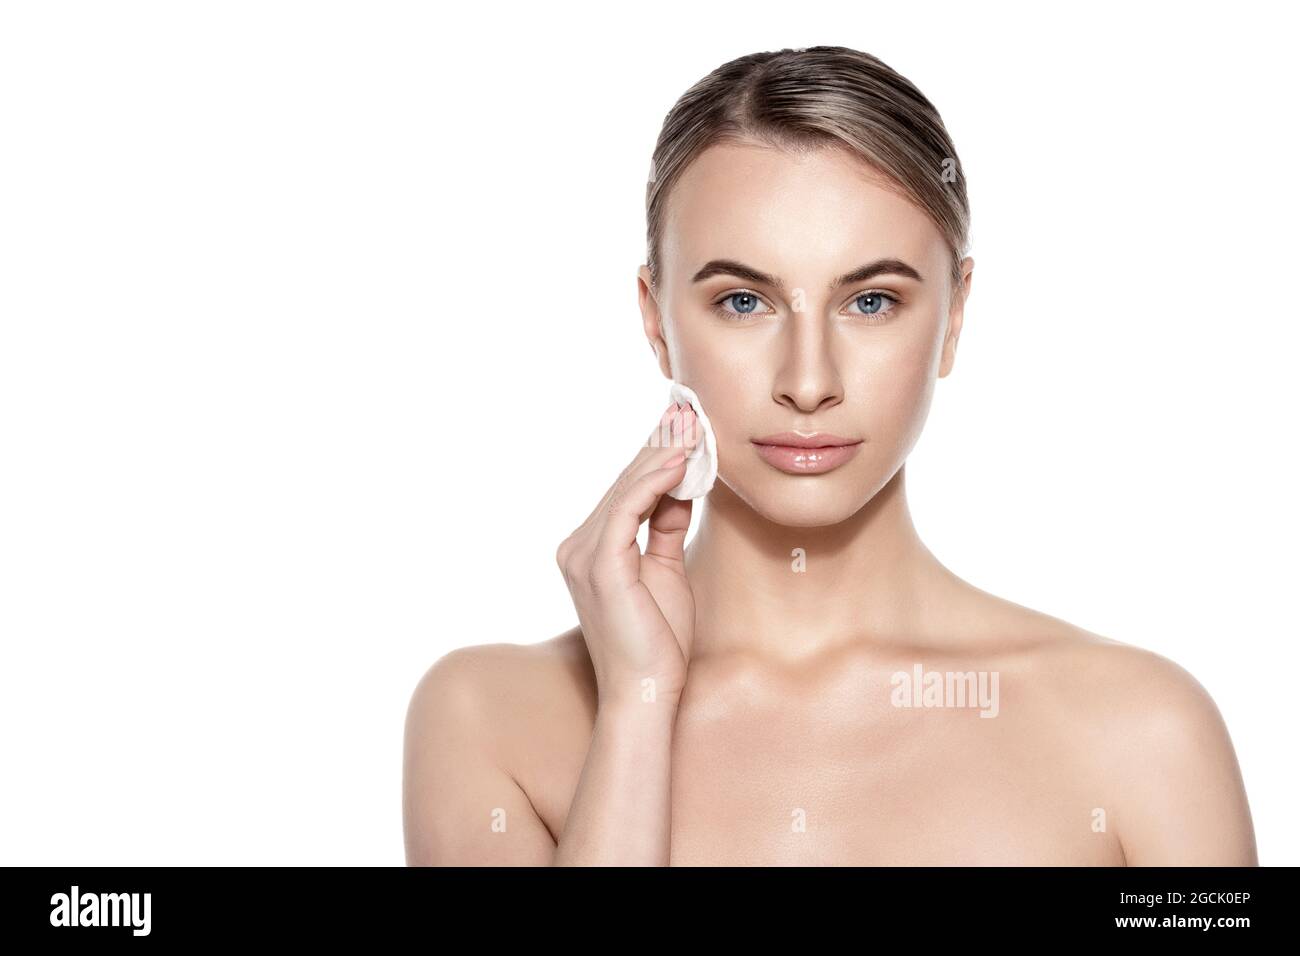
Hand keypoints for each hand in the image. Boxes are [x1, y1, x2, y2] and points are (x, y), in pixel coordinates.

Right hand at [555, 400, 700, 707]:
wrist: (647, 692)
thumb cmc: (658, 642)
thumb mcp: (667, 570)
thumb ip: (667, 527)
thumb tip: (682, 486)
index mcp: (589, 548)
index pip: (626, 490)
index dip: (656, 455)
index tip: (684, 424)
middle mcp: (576, 545)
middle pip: (624, 482)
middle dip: (660, 444)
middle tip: (689, 409)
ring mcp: (582, 554)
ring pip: (626, 488)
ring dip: (663, 454)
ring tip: (692, 424)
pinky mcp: (600, 565)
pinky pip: (629, 508)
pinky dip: (656, 480)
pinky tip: (682, 460)